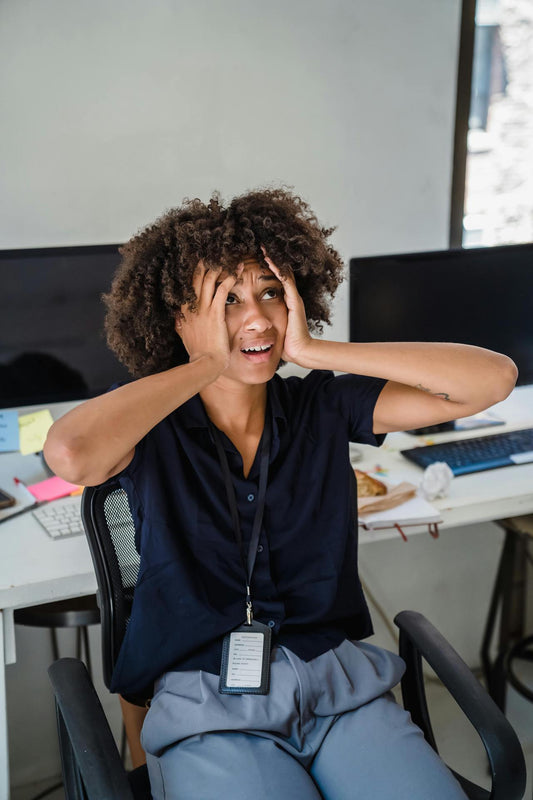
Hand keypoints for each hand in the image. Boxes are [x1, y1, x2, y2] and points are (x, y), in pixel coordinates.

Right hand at [176, 261, 242, 371]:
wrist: (204, 365)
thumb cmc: (199, 354)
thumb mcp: (185, 337)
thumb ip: (181, 326)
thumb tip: (177, 320)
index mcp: (185, 311)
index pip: (188, 285)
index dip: (195, 272)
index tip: (202, 262)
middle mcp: (192, 307)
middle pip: (197, 277)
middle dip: (206, 263)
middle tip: (215, 252)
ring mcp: (203, 309)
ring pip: (209, 279)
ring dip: (220, 266)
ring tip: (229, 255)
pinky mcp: (215, 314)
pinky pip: (223, 290)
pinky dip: (230, 277)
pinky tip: (237, 269)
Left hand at [261, 248, 312, 363]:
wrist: (299, 352)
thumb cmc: (285, 344)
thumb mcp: (271, 330)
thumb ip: (263, 323)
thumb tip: (249, 325)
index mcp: (283, 302)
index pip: (273, 280)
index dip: (264, 269)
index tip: (252, 259)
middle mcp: (289, 297)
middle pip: (279, 273)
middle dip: (269, 260)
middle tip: (258, 246)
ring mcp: (293, 298)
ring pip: (283, 273)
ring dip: (272, 260)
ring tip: (263, 248)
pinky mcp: (294, 301)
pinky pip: (285, 281)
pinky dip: (277, 269)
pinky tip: (268, 259)